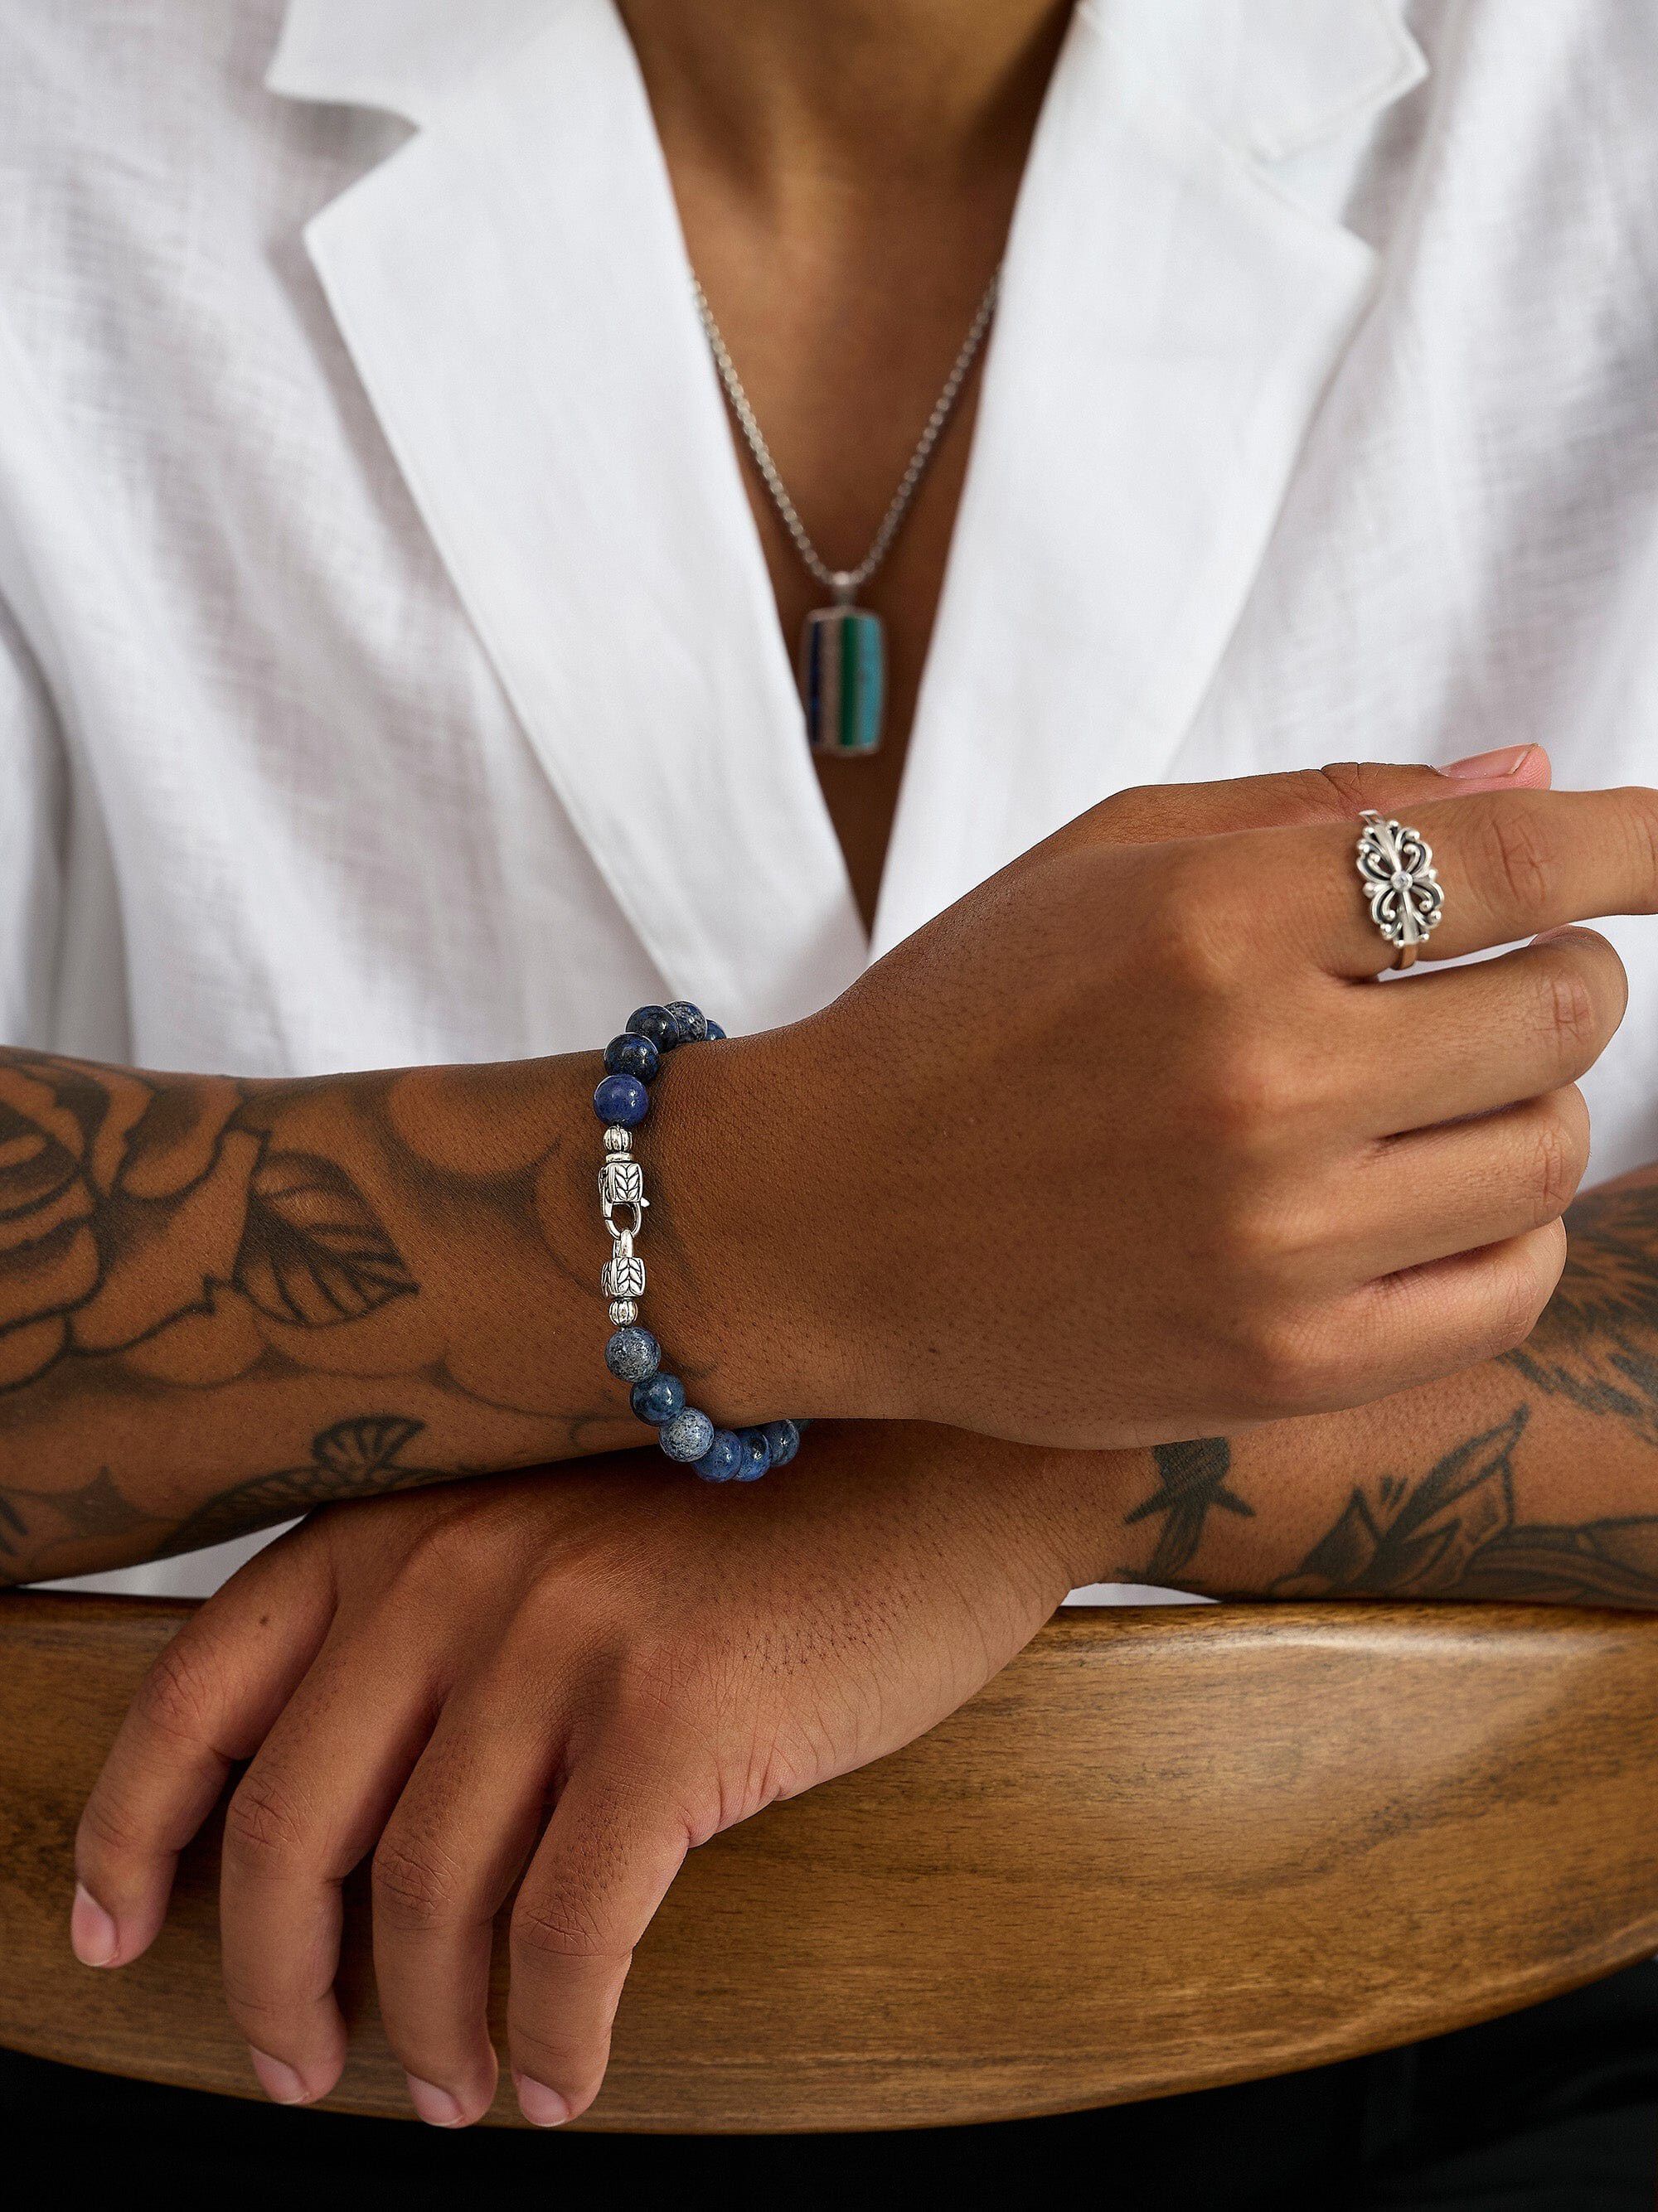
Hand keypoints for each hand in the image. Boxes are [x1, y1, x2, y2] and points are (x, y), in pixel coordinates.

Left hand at [72, 1427, 1114, 2124]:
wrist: (937, 1469)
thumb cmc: (747, 1521)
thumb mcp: (550, 1538)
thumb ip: (433, 1642)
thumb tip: (335, 1843)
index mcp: (403, 1523)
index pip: (201, 1691)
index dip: (133, 1833)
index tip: (118, 1936)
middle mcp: (458, 1567)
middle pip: (294, 1828)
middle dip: (278, 1985)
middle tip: (307, 2071)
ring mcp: (563, 1636)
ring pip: (430, 1901)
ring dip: (430, 2034)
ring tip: (464, 2089)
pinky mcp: (675, 1714)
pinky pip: (569, 1930)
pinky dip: (555, 2031)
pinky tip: (569, 2076)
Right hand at [683, 755, 1654, 1446]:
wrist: (822, 1227)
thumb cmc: (959, 1023)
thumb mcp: (1101, 860)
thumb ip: (1318, 808)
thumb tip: (1536, 780)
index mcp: (1207, 921)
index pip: (1503, 862)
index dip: (1641, 841)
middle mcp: (1257, 1077)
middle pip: (1562, 1007)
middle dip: (1558, 973)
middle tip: (1487, 977)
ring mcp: (1276, 1238)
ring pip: (1548, 1149)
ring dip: (1525, 1101)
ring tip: (1428, 1091)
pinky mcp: (1280, 1365)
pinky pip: (1503, 1288)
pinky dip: (1505, 1228)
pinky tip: (1427, 1195)